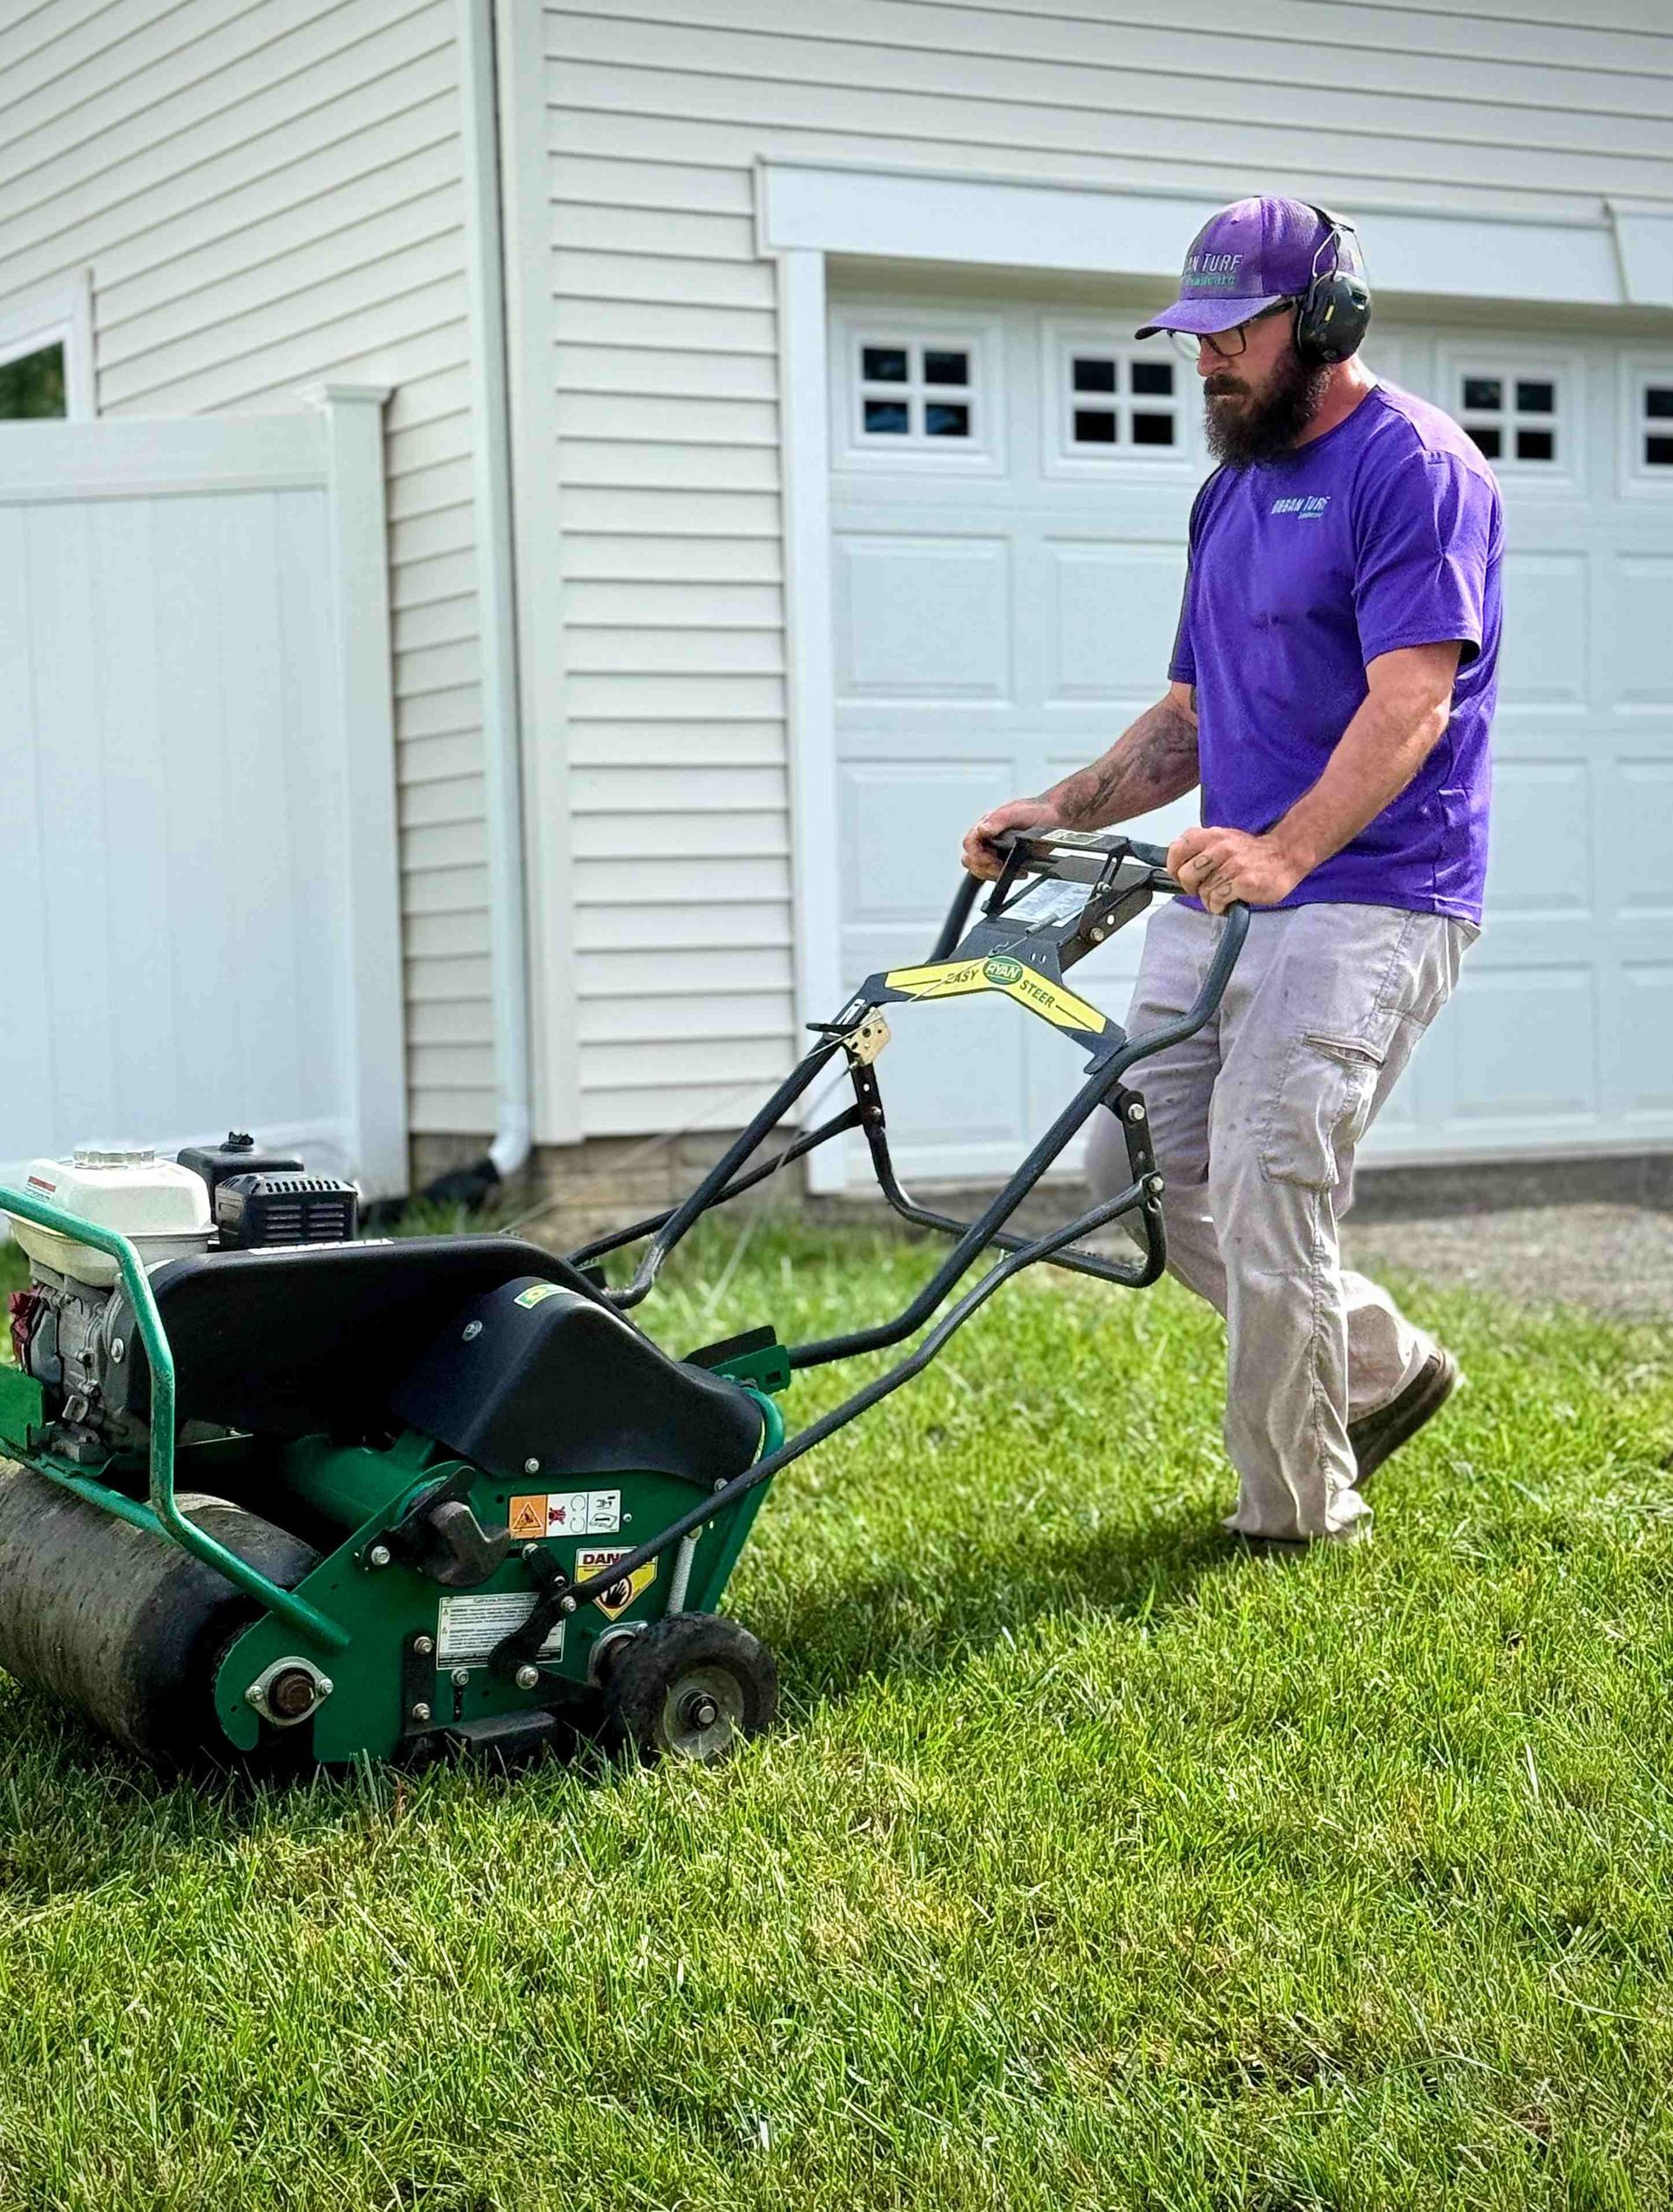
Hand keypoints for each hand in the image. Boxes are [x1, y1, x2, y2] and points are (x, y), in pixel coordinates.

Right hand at [961, 797, 1059, 881]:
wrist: (1056, 817)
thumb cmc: (1038, 810)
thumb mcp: (1017, 812)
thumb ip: (997, 820)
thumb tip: (982, 829)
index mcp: (987, 824)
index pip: (970, 844)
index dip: (978, 855)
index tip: (992, 860)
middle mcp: (988, 837)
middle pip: (972, 860)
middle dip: (985, 867)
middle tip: (1001, 867)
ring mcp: (996, 848)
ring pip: (981, 868)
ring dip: (994, 874)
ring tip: (1012, 871)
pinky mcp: (1006, 859)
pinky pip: (996, 873)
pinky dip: (1005, 876)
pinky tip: (1020, 873)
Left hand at [1166, 825, 1306, 913]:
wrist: (1285, 856)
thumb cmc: (1252, 853)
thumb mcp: (1223, 840)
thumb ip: (1200, 848)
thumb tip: (1176, 865)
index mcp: (1212, 835)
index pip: (1178, 849)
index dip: (1173, 867)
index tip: (1179, 875)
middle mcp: (1221, 848)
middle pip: (1186, 875)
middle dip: (1191, 888)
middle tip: (1202, 889)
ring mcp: (1234, 865)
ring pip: (1203, 891)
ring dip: (1209, 899)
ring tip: (1222, 895)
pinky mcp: (1245, 882)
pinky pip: (1218, 900)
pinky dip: (1219, 906)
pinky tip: (1229, 902)